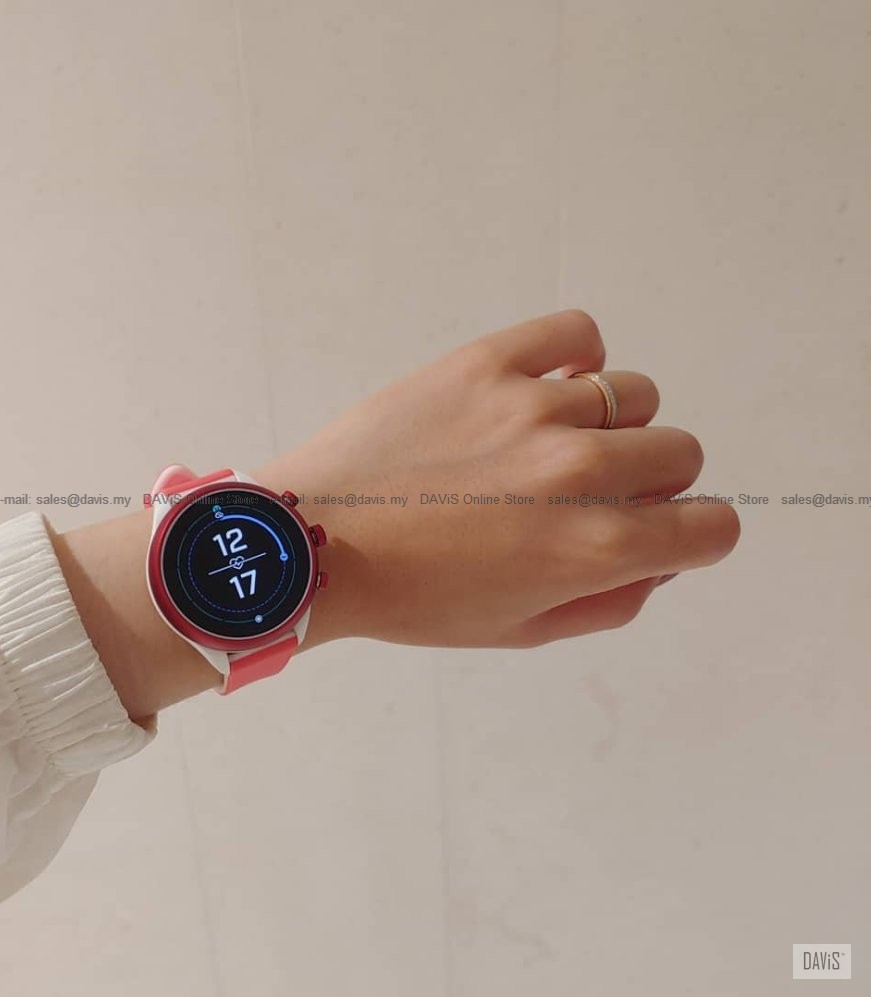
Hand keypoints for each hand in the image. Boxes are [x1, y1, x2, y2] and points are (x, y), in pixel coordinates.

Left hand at [255, 310, 739, 649]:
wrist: (316, 540)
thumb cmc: (413, 598)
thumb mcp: (520, 630)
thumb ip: (611, 601)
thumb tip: (658, 558)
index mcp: (594, 549)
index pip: (713, 528)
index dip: (693, 534)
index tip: (657, 530)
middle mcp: (580, 470)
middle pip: (681, 453)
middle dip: (650, 481)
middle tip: (585, 494)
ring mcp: (535, 406)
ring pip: (634, 394)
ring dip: (610, 423)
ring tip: (549, 442)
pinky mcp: (488, 361)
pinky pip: (578, 333)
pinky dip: (576, 356)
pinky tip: (543, 387)